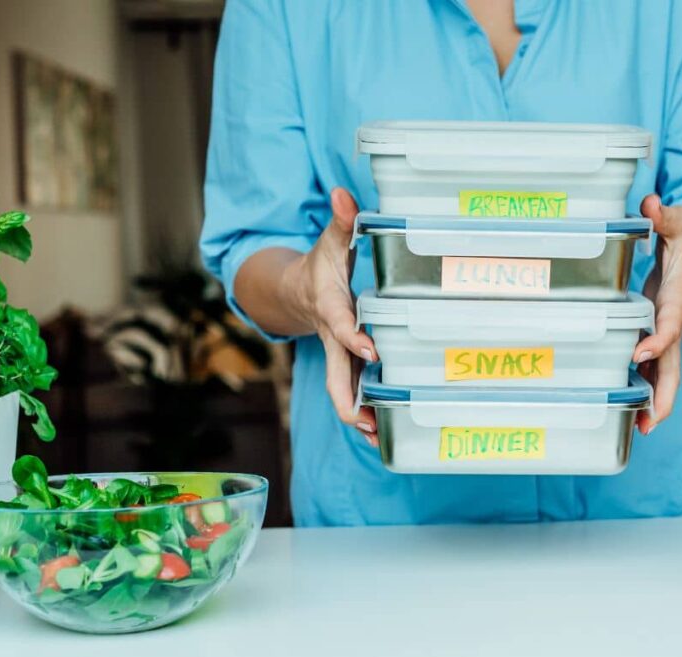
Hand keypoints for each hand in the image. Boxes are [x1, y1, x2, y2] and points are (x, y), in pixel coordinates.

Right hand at [280, 188, 378, 445]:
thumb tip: (343, 192)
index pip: (341, 324)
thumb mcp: (331, 241)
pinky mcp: (345, 364)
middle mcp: (333, 337)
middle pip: (335, 375)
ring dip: (359, 417)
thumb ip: (342, 220)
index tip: (371, 350)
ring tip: (380, 439)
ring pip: (344, 391)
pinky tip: (384, 434)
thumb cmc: (321, 265)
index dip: (354, 337)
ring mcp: (337, 355)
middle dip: (350, 400)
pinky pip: (353, 392)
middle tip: (368, 422)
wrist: (297, 290)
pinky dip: (365, 414)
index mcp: (331, 307)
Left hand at [632, 195, 681, 434]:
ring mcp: (666, 337)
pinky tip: (634, 416)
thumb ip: (665, 216)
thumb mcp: (680, 226)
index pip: (669, 322)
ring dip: (657, 402)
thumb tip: (649, 202)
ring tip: (643, 429)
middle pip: (673, 363)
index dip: (658, 337)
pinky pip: (655, 371)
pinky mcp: (658, 341)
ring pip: (665, 374)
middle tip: (652, 420)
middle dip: (665, 392)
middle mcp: (673, 323)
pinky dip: (648, 392)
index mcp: (676, 298)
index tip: (643, 351)